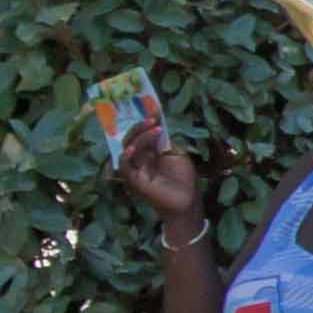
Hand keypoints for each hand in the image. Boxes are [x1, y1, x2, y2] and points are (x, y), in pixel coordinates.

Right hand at [114, 117, 204, 232]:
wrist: (187, 200)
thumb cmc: (184, 178)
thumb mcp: (176, 154)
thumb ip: (164, 142)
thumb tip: (156, 125)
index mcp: (150, 152)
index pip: (142, 134)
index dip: (145, 123)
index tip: (154, 111)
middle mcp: (140, 159)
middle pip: (132, 139)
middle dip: (140, 127)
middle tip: (152, 119)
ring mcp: (136, 169)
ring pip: (128, 149)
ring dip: (139, 137)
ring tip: (153, 130)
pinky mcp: (134, 181)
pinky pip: (124, 168)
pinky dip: (125, 157)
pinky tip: (133, 149)